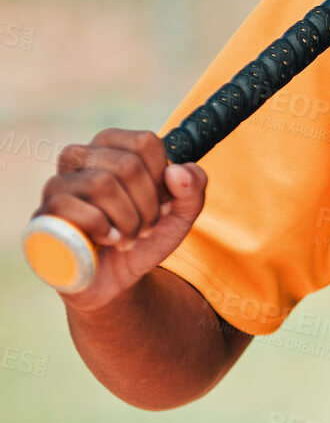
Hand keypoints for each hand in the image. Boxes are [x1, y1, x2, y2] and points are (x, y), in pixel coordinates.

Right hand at [34, 129, 207, 315]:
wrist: (117, 280)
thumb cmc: (144, 237)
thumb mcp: (181, 215)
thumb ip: (193, 189)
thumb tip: (177, 171)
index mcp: (112, 147)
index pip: (145, 142)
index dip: (162, 178)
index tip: (162, 202)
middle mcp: (80, 158)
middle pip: (127, 164)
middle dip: (148, 204)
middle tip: (146, 227)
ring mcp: (57, 185)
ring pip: (101, 184)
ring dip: (128, 220)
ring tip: (128, 237)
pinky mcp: (43, 214)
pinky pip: (69, 207)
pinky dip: (101, 229)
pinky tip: (107, 241)